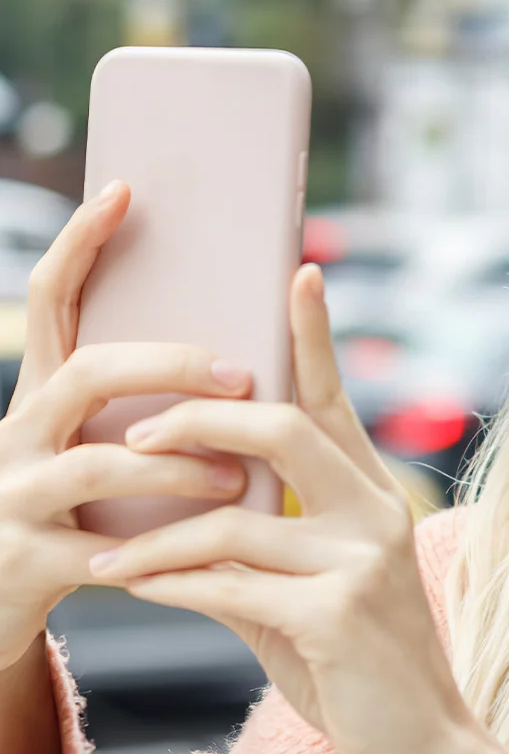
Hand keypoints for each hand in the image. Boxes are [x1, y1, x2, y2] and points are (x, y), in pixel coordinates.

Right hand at [0, 181, 252, 669]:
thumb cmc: (72, 515)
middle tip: (242, 375)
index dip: (81, 243)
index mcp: (42, 396)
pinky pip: (103, 552)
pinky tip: (203, 556)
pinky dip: (163, 553)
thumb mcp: (94, 450)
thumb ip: (139, 410)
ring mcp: (15, 496)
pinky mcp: (27, 562)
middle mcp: (17, 434)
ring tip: (237, 477)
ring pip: (99, 464)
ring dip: (179, 467)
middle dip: (172, 368)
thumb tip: (238, 357)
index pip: (51, 300)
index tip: (125, 191)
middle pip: (89, 374)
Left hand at [86, 264, 508, 753]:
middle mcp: (377, 517)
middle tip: (138, 436)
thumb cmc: (364, 673)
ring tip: (107, 551)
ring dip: (157, 535)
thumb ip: (264, 550)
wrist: (427, 752)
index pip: (338, 403)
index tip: (299, 271)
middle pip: (285, 432)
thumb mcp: (313, 597)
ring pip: (237, 519)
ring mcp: (362, 564)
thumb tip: (189, 521)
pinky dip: (172, 583)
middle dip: (200, 423)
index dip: (315, 337)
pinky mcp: (338, 617)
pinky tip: (134, 586)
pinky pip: (230, 585)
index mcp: (374, 501)